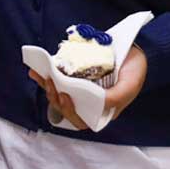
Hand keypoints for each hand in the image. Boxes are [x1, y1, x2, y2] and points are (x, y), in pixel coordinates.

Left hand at [29, 45, 147, 130]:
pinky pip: (57, 78)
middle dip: (55, 97)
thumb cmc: (135, 70)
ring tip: (43, 75)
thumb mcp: (130, 85)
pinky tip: (35, 71)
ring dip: (47, 86)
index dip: (69, 113)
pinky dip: (44, 75)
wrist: (134, 49)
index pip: (81, 120)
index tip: (65, 97)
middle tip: (51, 83)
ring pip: (58, 94)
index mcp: (101, 110)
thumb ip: (116, 97)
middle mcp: (88, 101)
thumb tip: (98, 103)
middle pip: (66, 108)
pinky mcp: (74, 74)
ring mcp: (80, 87)